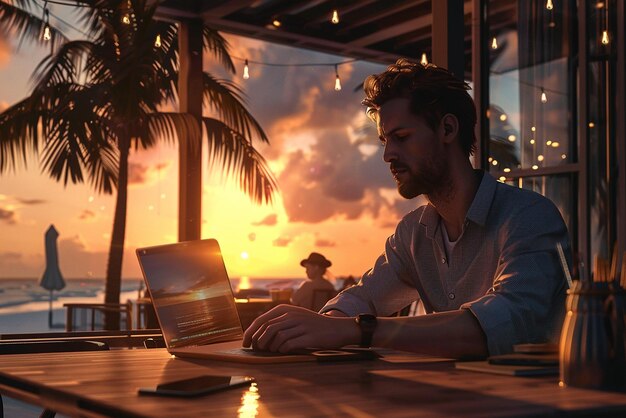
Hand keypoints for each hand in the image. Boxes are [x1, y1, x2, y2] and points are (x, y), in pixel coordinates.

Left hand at [242, 304, 357, 352]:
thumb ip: (279, 322)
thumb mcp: (295, 318)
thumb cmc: (312, 326)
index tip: (245, 344)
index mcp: (286, 310)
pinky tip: (283, 351)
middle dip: (258, 341)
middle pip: (267, 329)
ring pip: (276, 337)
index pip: (261, 320)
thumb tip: (257, 334)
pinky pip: (289, 344)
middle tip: (257, 350)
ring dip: (270, 347)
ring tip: (271, 351)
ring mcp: (301, 325)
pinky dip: (282, 350)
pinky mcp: (309, 336)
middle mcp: (292, 315)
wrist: (337, 328)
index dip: (250, 333)